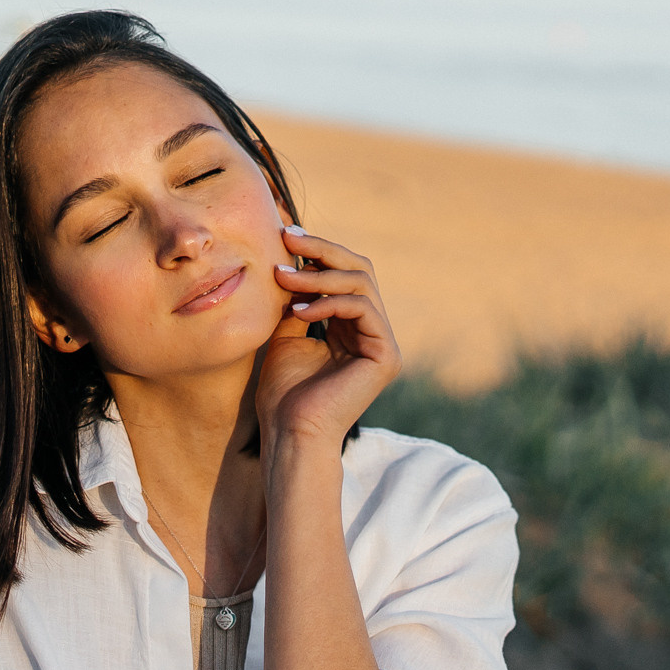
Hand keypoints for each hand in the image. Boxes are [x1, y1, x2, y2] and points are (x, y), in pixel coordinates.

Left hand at [257, 225, 400, 449]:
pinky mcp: (387, 356)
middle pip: (359, 270)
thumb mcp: (285, 334)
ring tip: (282, 277)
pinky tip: (298, 313)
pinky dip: (328, 303)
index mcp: (353, 329)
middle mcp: (374, 333)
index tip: (283, 235)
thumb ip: (297, 300)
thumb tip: (292, 261)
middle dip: (322, 250)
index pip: (345, 275)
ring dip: (318, 275)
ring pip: (361, 283)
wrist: (291, 434)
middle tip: (287, 237)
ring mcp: (384, 344)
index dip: (318, 252)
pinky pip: (363, 308)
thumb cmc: (283, 395)